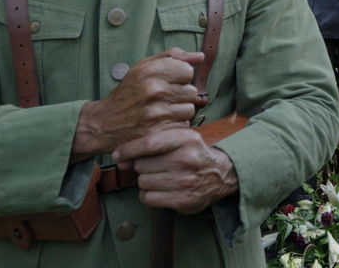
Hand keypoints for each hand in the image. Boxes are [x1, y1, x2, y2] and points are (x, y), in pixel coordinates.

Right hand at [71, 48, 204, 160]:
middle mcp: (153, 90)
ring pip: (189, 110)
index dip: (180, 78)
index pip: (187, 71)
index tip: (169, 83)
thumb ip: (173, 58)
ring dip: (179, 112)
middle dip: (181, 96)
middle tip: (164, 100)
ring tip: (163, 112)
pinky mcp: (157, 132)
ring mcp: (155, 113)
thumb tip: (200, 56)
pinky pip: (182, 126)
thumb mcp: (143, 68)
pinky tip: (161, 123)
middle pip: (191, 92)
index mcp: (149, 71)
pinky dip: (175, 126)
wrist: (104, 123)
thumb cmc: (128, 93)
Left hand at [113, 127, 238, 213]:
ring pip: (143, 182)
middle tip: (154, 167)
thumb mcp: (179, 139)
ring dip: (145, 182)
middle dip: (141, 167)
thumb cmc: (192, 154)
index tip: (118, 155)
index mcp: (186, 138)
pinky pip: (149, 198)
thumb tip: (120, 159)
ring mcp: (186, 181)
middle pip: (142, 165)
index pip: (150, 143)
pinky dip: (149, 196)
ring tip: (160, 178)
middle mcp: (188, 158)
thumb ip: (151, 144)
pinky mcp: (184, 200)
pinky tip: (160, 190)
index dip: (129, 150)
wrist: (220, 175)